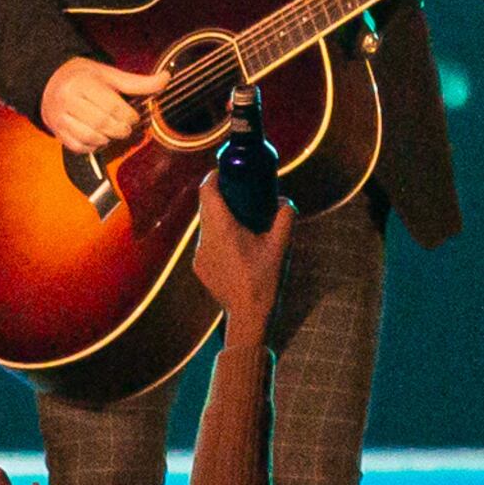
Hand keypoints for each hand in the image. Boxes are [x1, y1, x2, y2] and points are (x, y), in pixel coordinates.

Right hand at [40, 54, 165, 152]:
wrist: (51, 82)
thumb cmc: (85, 78)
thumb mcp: (110, 75)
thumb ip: (138, 82)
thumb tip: (166, 78)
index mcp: (82, 83)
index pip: (111, 106)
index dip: (128, 116)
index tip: (132, 117)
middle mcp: (67, 99)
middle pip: (101, 123)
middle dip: (120, 129)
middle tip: (125, 128)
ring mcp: (59, 117)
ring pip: (89, 136)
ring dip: (107, 139)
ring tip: (112, 132)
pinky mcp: (57, 131)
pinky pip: (77, 146)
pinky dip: (93, 146)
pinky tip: (99, 138)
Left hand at [190, 171, 291, 331]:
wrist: (247, 314)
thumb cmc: (264, 279)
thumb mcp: (279, 246)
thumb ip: (284, 218)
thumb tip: (284, 200)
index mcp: (222, 229)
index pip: (207, 192)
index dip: (213, 177)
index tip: (224, 170)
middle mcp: (205, 238)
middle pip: (206, 207)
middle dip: (220, 195)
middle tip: (238, 190)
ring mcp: (199, 253)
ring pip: (206, 225)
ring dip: (219, 217)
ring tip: (241, 218)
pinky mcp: (198, 265)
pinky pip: (206, 242)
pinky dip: (218, 236)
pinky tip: (236, 244)